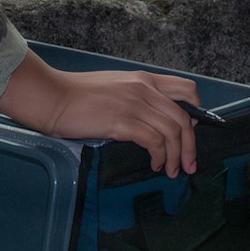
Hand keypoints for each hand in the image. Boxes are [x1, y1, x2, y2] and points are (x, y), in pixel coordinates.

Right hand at [0, 54, 199, 178]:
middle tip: (188, 164)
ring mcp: (135, 105)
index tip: (191, 132)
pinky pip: (155, 142)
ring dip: (177, 156)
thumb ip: (135, 98)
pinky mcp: (123, 122)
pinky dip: (160, 157)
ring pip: (173, 132)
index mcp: (144, 79)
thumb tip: (150, 122)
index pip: (186, 89)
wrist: (53, 97)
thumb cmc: (77, 95)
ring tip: (171, 171)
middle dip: (190, 145)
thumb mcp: (115, 87)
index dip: (196, 111)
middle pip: (184, 118)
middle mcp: (145, 89)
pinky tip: (155, 165)